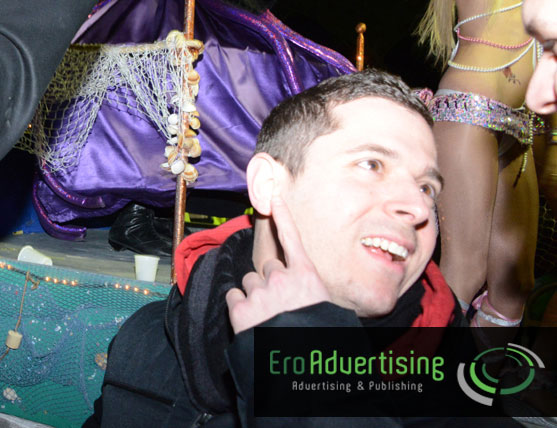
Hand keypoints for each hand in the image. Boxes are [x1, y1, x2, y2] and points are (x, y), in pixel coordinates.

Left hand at [224, 196, 330, 333]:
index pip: (291, 238)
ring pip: (249, 282)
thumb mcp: (326, 310)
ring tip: (267, 316)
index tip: (273, 195)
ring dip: (255, 294)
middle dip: (271, 281)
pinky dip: (239, 307)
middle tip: (280, 304)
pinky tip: (251, 321)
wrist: (298, 365)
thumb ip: (311, 293)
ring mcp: (258, 293)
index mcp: (305, 277)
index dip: (281, 214)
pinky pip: (233, 298)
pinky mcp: (239, 310)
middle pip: (267, 268)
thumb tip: (306, 295)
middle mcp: (280, 278)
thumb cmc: (320, 339)